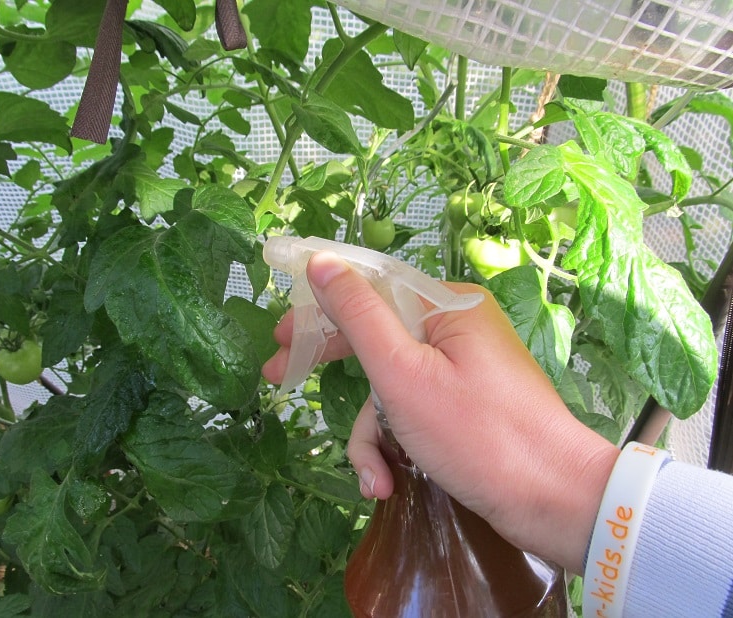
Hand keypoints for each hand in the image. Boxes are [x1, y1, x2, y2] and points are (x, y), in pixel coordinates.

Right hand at [262, 251, 618, 573]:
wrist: (557, 502)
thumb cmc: (478, 434)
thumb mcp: (404, 374)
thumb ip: (358, 316)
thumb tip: (323, 262)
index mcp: (447, 307)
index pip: (370, 288)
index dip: (318, 308)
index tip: (278, 334)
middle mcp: (456, 331)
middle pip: (375, 338)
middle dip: (332, 370)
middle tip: (279, 378)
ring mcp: (462, 372)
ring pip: (391, 388)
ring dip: (372, 435)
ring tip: (375, 478)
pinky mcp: (466, 409)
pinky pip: (414, 414)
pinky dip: (395, 447)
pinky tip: (388, 484)